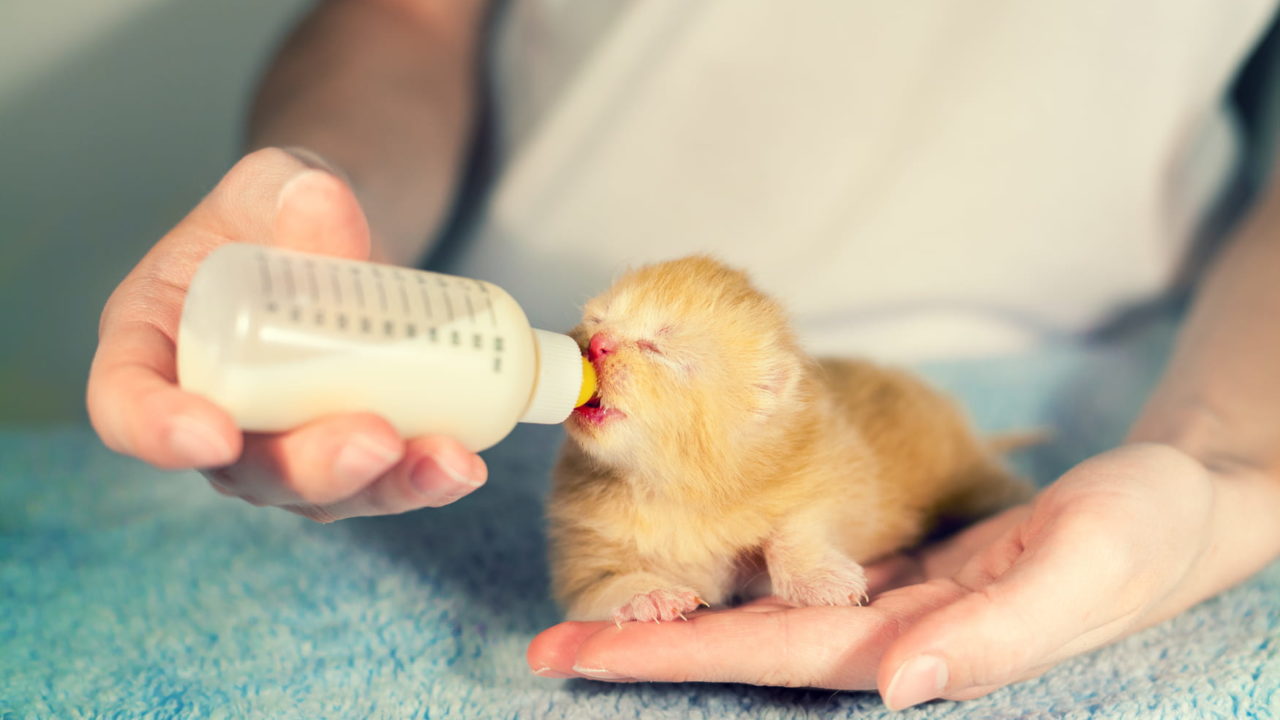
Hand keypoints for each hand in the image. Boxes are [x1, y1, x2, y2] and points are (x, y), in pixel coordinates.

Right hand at [87, 147, 486, 520]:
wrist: (336, 238)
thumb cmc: (278, 212)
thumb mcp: (274, 183)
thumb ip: (287, 191)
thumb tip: (324, 203)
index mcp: (150, 342)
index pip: (126, 403)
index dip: (158, 430)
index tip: (212, 432)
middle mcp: (208, 411)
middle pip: (241, 468)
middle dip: (310, 466)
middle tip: (371, 440)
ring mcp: (276, 445)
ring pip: (318, 491)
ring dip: (384, 486)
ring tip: (445, 461)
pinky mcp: (342, 454)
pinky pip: (376, 483)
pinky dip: (423, 479)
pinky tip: (463, 467)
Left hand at [529, 444, 1234, 708]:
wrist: (1176, 498)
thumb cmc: (1143, 538)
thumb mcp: (1083, 576)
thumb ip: (989, 639)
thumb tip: (892, 688)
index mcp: (915, 644)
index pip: (769, 655)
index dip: (673, 656)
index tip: (579, 654)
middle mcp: (884, 628)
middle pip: (742, 639)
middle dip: (645, 644)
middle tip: (544, 645)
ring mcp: (885, 594)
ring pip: (760, 605)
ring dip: (678, 607)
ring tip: (588, 612)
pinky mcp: (894, 557)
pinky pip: (798, 566)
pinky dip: (736, 568)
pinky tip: (691, 563)